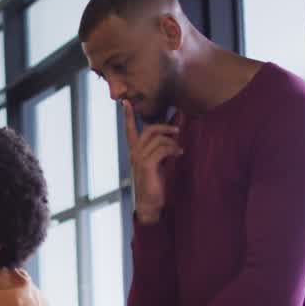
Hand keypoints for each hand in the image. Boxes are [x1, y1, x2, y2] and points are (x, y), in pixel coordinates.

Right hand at [124, 100, 183, 224]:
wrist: (149, 203)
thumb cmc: (153, 184)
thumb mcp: (156, 163)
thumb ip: (159, 150)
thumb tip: (170, 136)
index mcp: (134, 152)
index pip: (129, 130)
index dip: (127, 116)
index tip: (125, 102)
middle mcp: (134, 153)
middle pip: (148, 130)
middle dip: (164, 126)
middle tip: (177, 129)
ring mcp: (139, 159)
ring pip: (157, 139)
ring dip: (172, 141)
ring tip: (179, 148)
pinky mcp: (147, 165)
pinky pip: (162, 149)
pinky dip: (173, 149)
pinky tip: (179, 153)